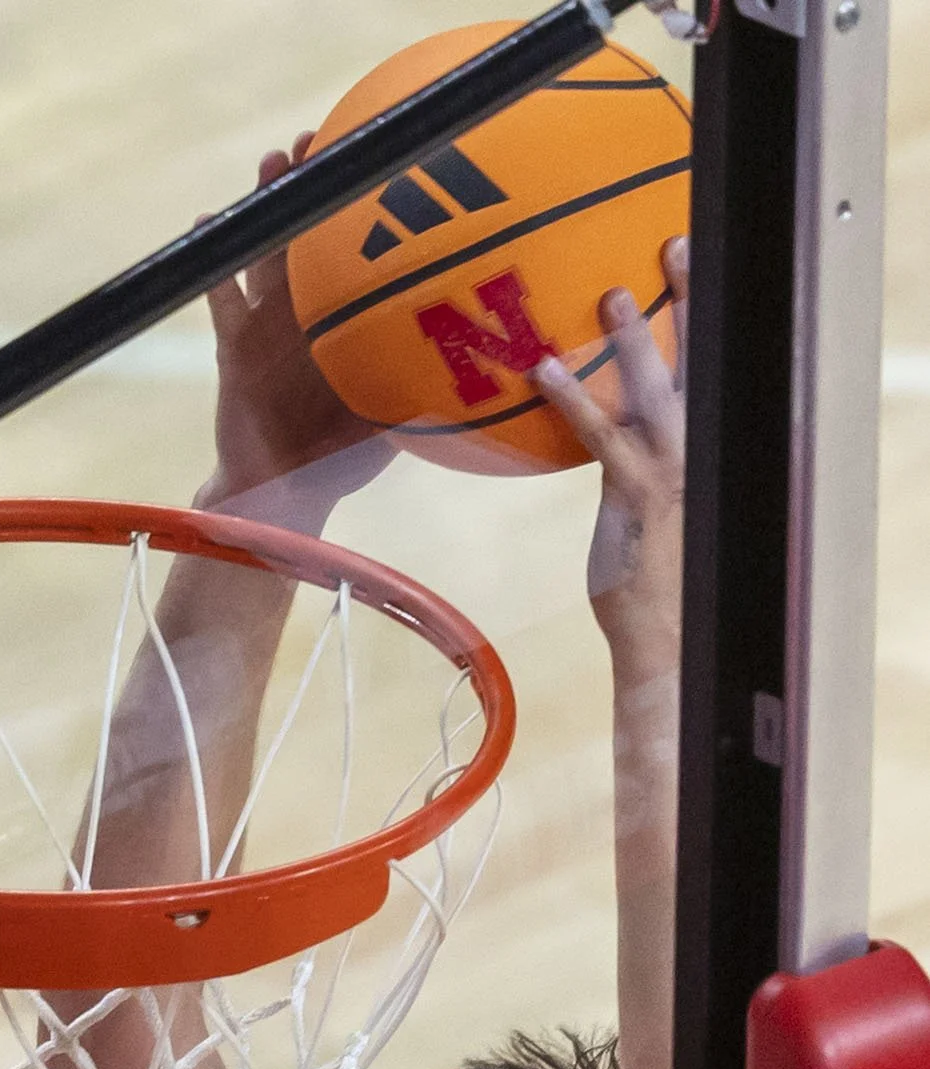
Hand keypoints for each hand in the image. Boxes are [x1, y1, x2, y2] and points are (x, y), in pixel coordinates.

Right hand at [198, 139, 393, 520]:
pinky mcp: (231, 345)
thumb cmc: (342, 459)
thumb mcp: (394, 421)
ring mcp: (266, 323)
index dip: (363, 210)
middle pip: (306, 233)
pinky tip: (207, 220)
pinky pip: (218, 295)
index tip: (379, 163)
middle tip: (320, 139)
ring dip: (266, 206)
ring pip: (263, 249)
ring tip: (273, 165)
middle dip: (311, 183)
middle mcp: (306, 312)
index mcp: (345, 322)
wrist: (281, 494)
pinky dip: (212, 261)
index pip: (355, 254)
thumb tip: (493, 379)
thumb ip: (427, 394)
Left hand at [533, 237, 688, 687]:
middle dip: (688, 300)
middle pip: (698, 360)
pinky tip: (547, 372)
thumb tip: (616, 442)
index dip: (705, 319)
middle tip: (674, 244)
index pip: (709, 371)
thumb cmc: (663, 581)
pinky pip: (603, 434)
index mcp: (710, 450)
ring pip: (653, 387)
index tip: (698, 268)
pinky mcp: (633, 493)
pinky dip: (575, 399)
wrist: (670, 636)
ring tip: (609, 295)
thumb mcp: (661, 517)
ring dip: (632, 338)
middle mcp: (698, 450)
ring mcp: (670, 469)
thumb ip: (641, 469)